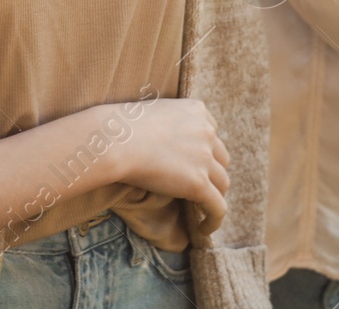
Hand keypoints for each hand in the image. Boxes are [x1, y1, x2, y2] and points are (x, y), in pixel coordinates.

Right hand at [96, 98, 230, 236]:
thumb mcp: (153, 113)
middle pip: (220, 158)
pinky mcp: (199, 183)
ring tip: (201, 208)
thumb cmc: (122, 127)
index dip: (206, 150)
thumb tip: (161, 143)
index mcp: (197, 110)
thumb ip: (168, 124)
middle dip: (212, 172)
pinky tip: (204, 228)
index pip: (211, 133)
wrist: (116, 140)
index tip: (196, 163)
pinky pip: (217, 207)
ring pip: (222, 183)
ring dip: (214, 195)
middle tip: (197, 186)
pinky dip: (214, 220)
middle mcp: (207, 131)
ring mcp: (205, 158)